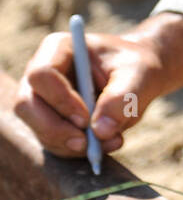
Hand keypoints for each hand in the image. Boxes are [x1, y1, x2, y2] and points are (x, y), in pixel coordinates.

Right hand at [15, 29, 168, 158]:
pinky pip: (54, 143)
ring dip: (72, 144)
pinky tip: (106, 144)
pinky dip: (78, 150)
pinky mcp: (51, 121)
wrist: (139, 77)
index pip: (42, 75)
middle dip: (55, 130)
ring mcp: (43, 99)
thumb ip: (122, 98)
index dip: (60, 100)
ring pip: (40, 129)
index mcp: (59, 49)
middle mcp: (43, 74)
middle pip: (27, 105)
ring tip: (113, 140)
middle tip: (86, 145)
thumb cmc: (136, 67)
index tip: (86, 120)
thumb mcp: (138, 75)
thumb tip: (100, 131)